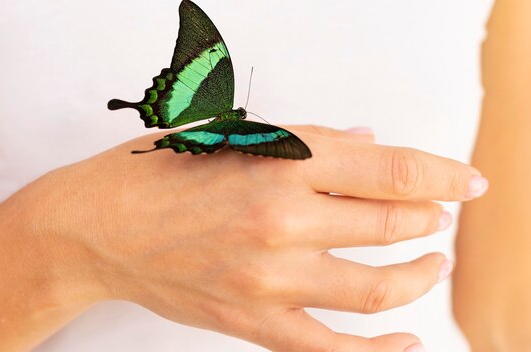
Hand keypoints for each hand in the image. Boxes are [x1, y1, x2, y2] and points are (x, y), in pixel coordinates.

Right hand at [8, 125, 484, 351]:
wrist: (95, 228)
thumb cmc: (154, 173)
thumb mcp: (228, 133)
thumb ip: (306, 138)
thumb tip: (365, 142)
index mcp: (277, 162)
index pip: (389, 169)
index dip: (440, 173)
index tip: (465, 181)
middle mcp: (280, 221)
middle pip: (391, 224)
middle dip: (427, 218)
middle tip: (435, 215)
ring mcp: (268, 279)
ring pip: (374, 288)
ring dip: (417, 275)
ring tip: (430, 264)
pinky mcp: (252, 321)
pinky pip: (331, 347)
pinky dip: (379, 349)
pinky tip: (406, 339)